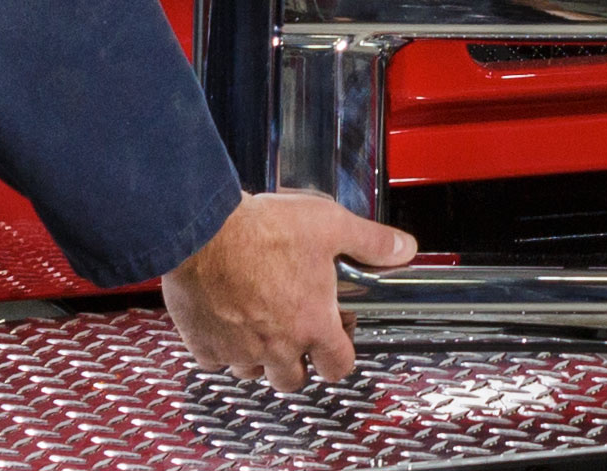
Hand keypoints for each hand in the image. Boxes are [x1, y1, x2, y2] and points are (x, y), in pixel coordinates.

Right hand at [159, 189, 418, 391]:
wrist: (204, 230)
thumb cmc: (262, 230)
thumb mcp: (330, 226)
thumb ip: (370, 242)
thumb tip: (403, 249)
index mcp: (312, 324)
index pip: (338, 366)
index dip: (340, 359)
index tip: (336, 346)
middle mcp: (276, 345)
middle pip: (292, 380)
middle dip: (298, 364)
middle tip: (295, 336)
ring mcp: (238, 349)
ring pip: (252, 372)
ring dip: (258, 357)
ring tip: (259, 325)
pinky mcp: (203, 344)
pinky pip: (213, 360)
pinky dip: (219, 347)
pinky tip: (223, 320)